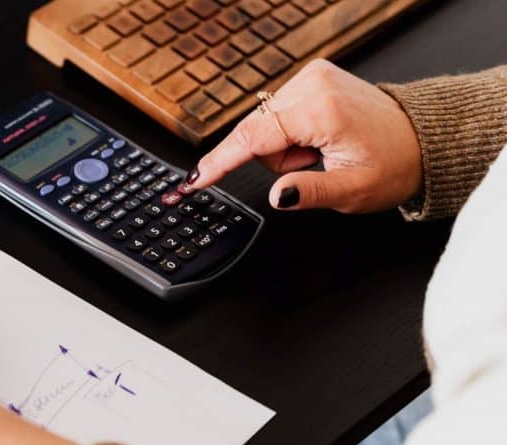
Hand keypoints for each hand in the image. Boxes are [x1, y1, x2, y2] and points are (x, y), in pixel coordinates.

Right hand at [180, 60, 422, 212]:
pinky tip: (317, 138)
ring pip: (264, 125)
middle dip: (276, 158)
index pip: (254, 138)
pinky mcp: (311, 77)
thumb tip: (278, 195)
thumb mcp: (353, 191)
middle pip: (257, 132)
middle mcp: (313, 84)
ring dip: (284, 147)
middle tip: (314, 165)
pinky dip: (290, 133)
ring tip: (320, 152)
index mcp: (322, 110)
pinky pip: (276, 114)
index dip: (220, 162)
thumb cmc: (394, 163)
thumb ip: (310, 194)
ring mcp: (312, 76)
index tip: (194, 179)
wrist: (421, 138)